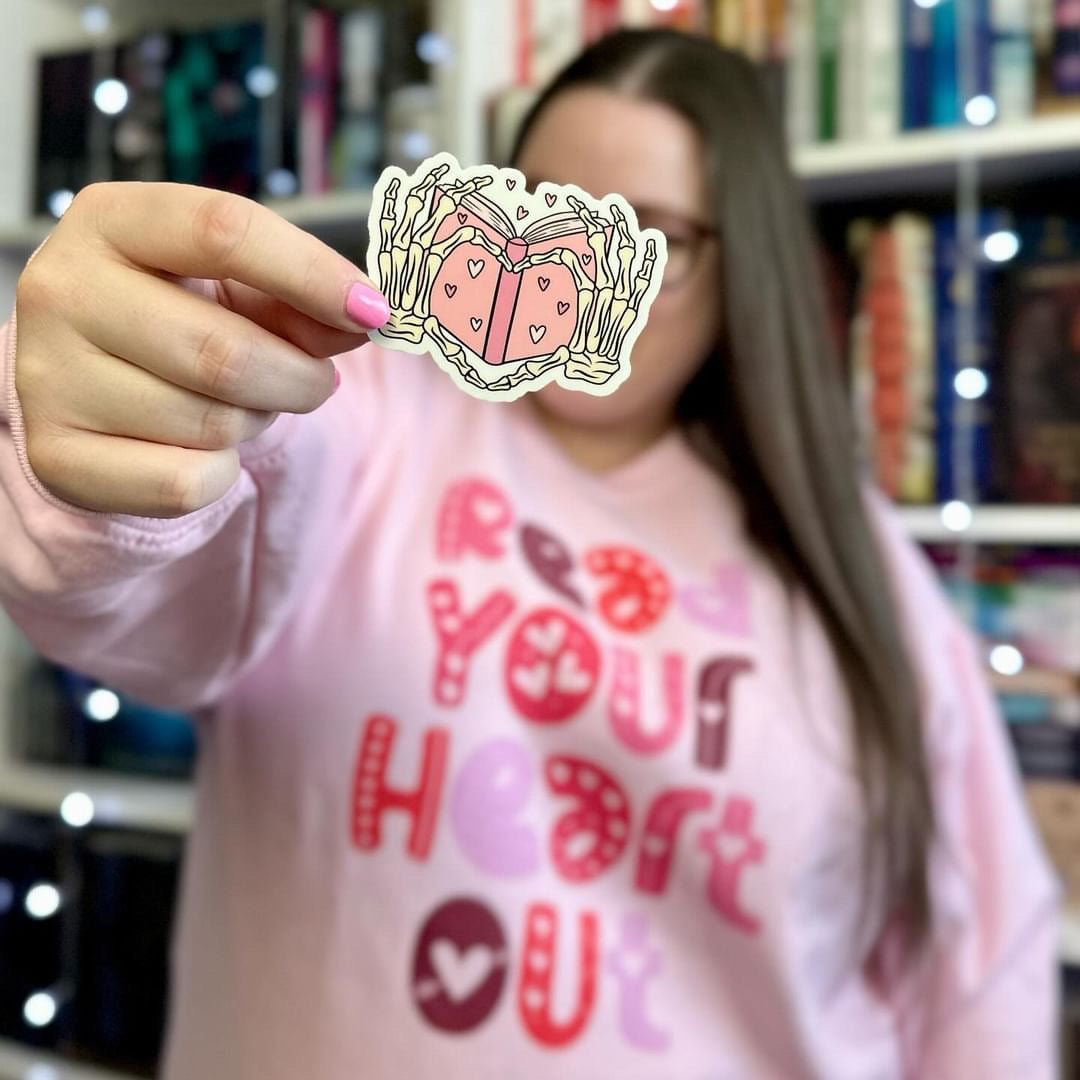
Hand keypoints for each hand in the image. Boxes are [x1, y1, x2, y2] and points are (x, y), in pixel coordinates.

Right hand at [14, 182, 388, 517]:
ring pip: (210, 422)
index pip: (223, 231)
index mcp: (112, 220)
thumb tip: (363, 317)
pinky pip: (186, 482)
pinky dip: (219, 472)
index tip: (372, 310)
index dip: (311, 273)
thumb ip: (300, 300)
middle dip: (296, 377)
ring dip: (254, 421)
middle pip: (224, 351)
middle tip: (313, 382)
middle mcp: (63, 290)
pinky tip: (198, 445)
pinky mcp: (58, 457)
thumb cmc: (178, 319)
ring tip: (237, 403)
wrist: (92, 382)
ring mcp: (50, 377)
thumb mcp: (236, 290)